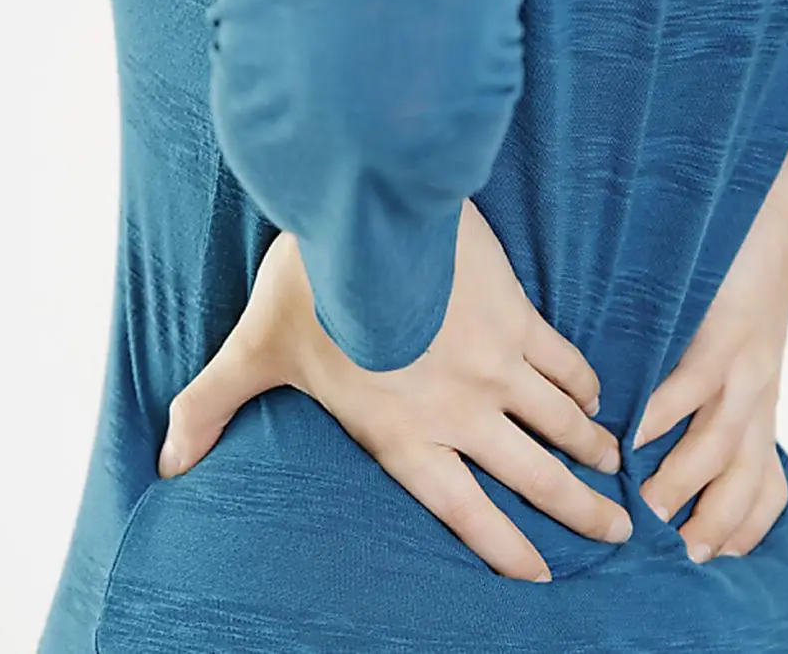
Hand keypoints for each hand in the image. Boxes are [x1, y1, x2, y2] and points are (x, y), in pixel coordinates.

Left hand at [160, 200, 631, 581]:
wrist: (367, 214)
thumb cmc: (309, 287)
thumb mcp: (254, 352)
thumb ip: (211, 409)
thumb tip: (167, 463)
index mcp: (403, 433)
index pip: (465, 510)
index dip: (507, 547)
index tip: (542, 573)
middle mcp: (460, 412)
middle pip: (535, 476)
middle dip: (581, 510)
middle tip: (620, 530)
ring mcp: (496, 366)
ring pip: (563, 422)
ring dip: (594, 451)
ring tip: (618, 470)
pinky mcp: (517, 317)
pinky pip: (565, 363)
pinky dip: (585, 386)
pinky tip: (597, 399)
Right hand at [634, 195, 787, 562]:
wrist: (785, 214)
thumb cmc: (748, 287)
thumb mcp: (745, 355)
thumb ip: (714, 397)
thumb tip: (665, 434)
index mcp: (759, 407)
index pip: (764, 485)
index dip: (745, 528)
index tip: (711, 558)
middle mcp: (758, 398)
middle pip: (745, 481)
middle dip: (714, 523)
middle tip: (675, 554)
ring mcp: (745, 368)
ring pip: (721, 443)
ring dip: (683, 480)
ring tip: (645, 506)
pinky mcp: (728, 330)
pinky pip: (698, 381)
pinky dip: (670, 410)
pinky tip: (640, 431)